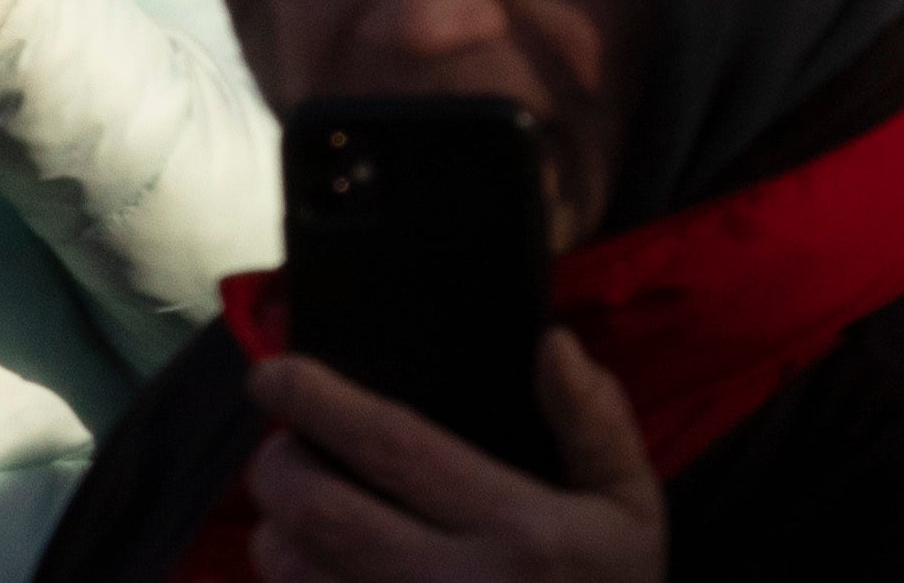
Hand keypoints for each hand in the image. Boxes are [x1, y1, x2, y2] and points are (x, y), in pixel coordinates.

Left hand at [245, 338, 661, 582]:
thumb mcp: (632, 510)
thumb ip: (596, 424)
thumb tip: (551, 344)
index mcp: (516, 533)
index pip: (393, 446)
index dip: (318, 401)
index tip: (271, 372)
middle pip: (322, 514)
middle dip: (277, 468)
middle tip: (279, 448)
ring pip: (298, 578)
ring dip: (274, 535)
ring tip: (287, 513)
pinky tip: (313, 573)